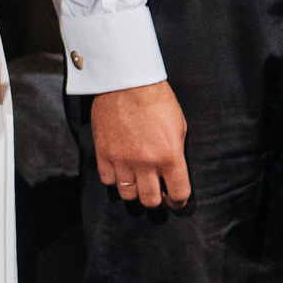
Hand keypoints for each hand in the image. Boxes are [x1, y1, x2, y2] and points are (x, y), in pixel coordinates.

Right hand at [91, 82, 190, 208]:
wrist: (126, 81)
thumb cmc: (157, 99)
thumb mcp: (179, 126)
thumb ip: (176, 153)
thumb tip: (173, 172)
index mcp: (170, 156)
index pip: (178, 194)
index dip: (178, 201)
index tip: (175, 200)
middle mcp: (146, 163)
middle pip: (150, 200)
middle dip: (156, 199)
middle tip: (156, 191)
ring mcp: (122, 160)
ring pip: (128, 194)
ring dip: (135, 190)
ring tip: (137, 180)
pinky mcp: (103, 153)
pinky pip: (108, 180)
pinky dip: (115, 179)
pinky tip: (121, 169)